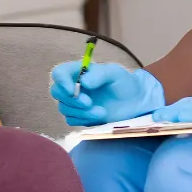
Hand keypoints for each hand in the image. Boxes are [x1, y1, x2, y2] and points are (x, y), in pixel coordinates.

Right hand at [49, 62, 164, 126]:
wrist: (134, 102)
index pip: (59, 73)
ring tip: (102, 111)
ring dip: (81, 112)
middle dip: (71, 100)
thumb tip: (83, 82)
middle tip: (89, 103)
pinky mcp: (79, 116)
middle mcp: (73, 86)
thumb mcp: (115, 73)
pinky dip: (83, 120)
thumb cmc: (124, 83)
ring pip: (64, 108)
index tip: (72, 90)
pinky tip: (99, 116)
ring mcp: (75, 102)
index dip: (61, 81)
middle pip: (56, 92)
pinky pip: (71, 120)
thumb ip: (100, 74)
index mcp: (79, 71)